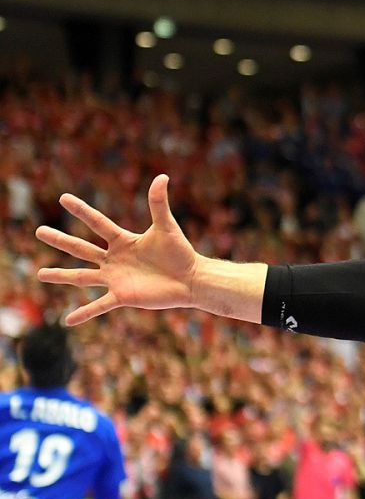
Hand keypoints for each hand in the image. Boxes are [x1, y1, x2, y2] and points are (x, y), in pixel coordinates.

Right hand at [35, 175, 198, 324]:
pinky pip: (99, 306)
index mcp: (123, 241)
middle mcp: (114, 259)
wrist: (192, 279)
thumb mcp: (167, 226)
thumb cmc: (181, 253)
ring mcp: (116, 278)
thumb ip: (159, 203)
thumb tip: (162, 177)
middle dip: (60, 240)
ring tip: (40, 274)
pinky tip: (68, 321)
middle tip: (38, 231)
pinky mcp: (122, 296)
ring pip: (82, 277)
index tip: (63, 197)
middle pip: (81, 248)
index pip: (97, 223)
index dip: (81, 210)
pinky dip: (84, 313)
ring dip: (61, 275)